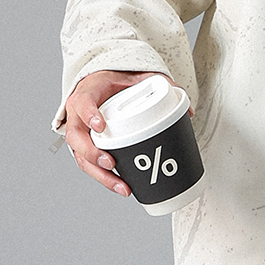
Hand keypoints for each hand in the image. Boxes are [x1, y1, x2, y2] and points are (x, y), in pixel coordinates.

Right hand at [64, 70, 193, 197]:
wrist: (101, 84)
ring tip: (121, 185)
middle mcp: (78, 115)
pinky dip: (103, 178)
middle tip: (111, 162)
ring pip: (81, 157)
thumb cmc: (114, 82)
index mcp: (87, 93)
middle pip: (76, 137)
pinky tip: (120, 187)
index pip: (82, 103)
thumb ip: (162, 86)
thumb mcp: (136, 78)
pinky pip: (89, 165)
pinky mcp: (85, 148)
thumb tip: (188, 110)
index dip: (89, 115)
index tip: (101, 126)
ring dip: (100, 174)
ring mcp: (80, 133)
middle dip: (92, 153)